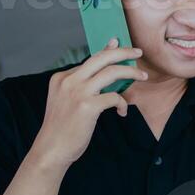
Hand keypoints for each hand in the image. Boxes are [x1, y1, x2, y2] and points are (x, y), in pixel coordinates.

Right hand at [31, 38, 146, 170]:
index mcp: (61, 77)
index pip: (90, 59)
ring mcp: (77, 92)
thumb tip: (103, 74)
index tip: (118, 45)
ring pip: (111, 72)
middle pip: (101, 57)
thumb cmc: (63, 128)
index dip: (107, 52)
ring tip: (143, 76)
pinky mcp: (87, 106)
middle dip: (123, 51)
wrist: (51, 149)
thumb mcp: (66, 101)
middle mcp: (68, 80)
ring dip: (131, 72)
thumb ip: (81, 86)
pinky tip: (121, 112)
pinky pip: (114, 97)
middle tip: (138, 52)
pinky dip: (122, 103)